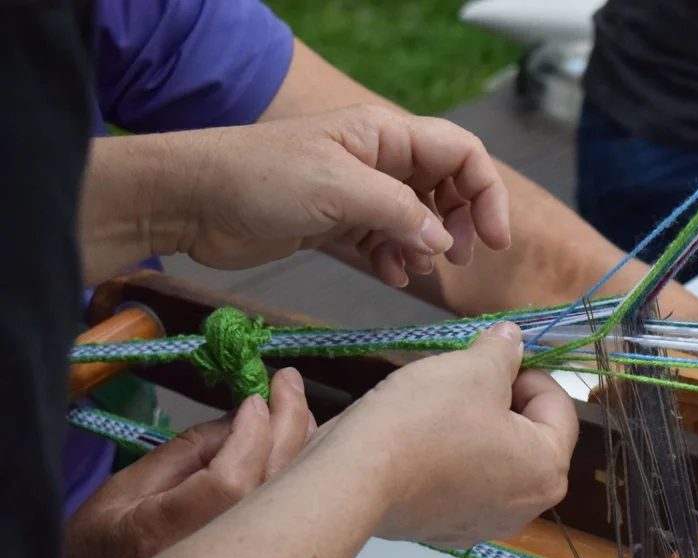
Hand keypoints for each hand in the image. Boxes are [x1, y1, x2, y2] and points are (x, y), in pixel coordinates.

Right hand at [44, 369, 313, 557]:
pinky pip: (291, 511)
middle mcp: (217, 548)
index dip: (251, 434)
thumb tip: (240, 420)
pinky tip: (308, 445)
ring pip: (292, 495)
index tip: (254, 397)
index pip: (233, 480)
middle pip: (274, 481)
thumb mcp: (125, 489)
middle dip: (288, 423)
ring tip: (298, 403)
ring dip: (303, 443)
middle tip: (288, 381)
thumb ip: (186, 453)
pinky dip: (304, 472)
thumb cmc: (101, 548)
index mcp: (169, 530)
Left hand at [164, 104, 509, 287]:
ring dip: (425, 247)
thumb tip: (443, 241)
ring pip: (418, 218)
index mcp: (385, 135)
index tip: (494, 239)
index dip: (486, 193)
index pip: (461, 154)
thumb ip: (400, 213)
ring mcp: (360, 193)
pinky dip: (395, 260)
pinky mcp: (339, 223)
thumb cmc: (261, 179)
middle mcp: (379, 160)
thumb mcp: (340, 190)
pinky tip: (388, 275)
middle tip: (458, 258)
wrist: (194, 202)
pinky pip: (386, 241)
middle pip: (446, 187)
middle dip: (459, 223)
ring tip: (411, 269)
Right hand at [290, 322, 577, 548]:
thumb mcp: (472, 369)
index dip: (526, 371)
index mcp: (547, 470)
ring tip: (436, 408)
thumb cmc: (425, 420)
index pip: (557, 405)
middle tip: (462, 380)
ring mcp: (483, 525)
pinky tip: (418, 442)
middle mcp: (526, 507)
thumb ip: (503, 351)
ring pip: (492, 457)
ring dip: (474, 427)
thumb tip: (514, 339)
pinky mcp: (444, 531)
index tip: (489, 360)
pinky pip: (461, 482)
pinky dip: (449, 458)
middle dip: (500, 400)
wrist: (354, 478)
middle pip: (527, 434)